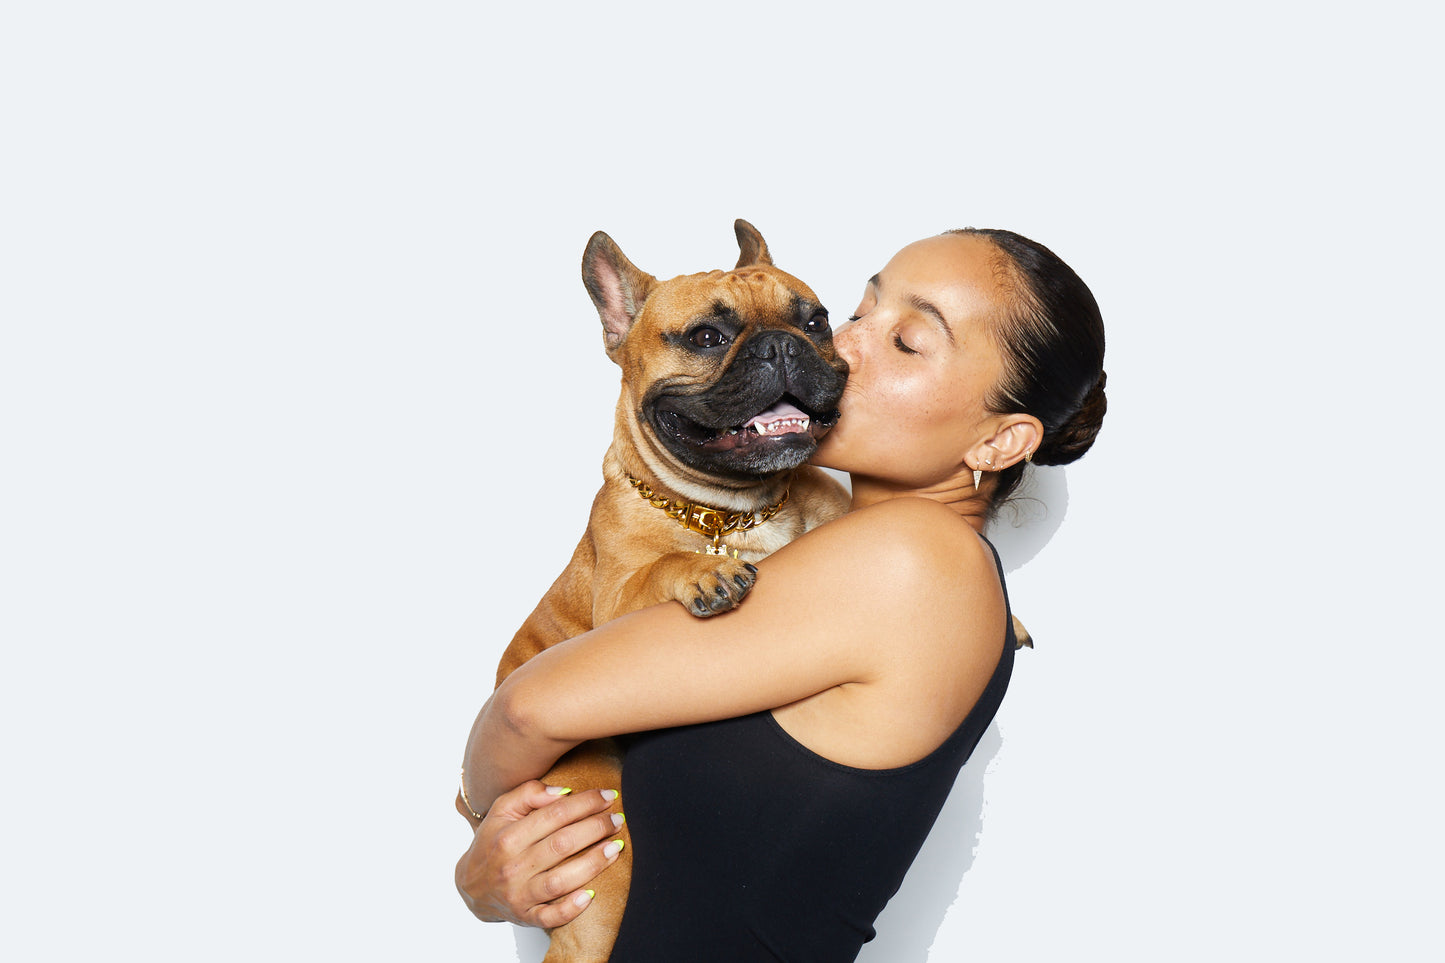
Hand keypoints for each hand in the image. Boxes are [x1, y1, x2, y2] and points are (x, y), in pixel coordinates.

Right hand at [455, 780, 625, 926]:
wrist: (471, 885)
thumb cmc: (493, 842)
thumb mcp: (502, 810)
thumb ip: (529, 794)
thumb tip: (563, 792)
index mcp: (508, 837)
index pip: (554, 814)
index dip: (586, 803)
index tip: (608, 795)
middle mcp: (513, 866)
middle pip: (562, 844)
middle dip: (596, 829)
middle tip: (617, 819)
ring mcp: (519, 894)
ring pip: (561, 880)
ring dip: (593, 863)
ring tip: (616, 848)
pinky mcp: (525, 916)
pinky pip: (550, 916)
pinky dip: (572, 908)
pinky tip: (592, 894)